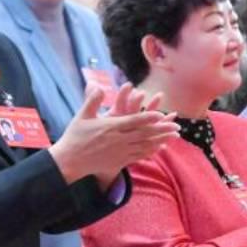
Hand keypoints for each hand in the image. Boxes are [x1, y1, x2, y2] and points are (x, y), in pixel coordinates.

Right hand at [48, 84, 179, 187]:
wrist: (70, 161)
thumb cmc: (75, 136)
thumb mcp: (82, 116)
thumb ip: (92, 100)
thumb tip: (98, 85)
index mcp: (110, 127)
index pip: (134, 121)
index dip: (149, 118)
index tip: (162, 115)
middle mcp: (118, 140)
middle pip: (144, 134)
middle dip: (162, 130)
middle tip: (177, 126)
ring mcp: (120, 152)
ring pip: (145, 145)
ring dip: (161, 140)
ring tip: (174, 136)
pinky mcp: (119, 161)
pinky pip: (139, 155)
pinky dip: (151, 151)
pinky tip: (160, 147)